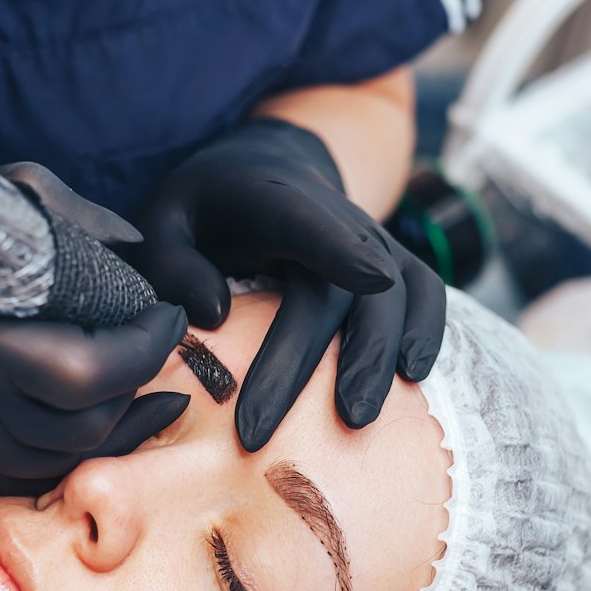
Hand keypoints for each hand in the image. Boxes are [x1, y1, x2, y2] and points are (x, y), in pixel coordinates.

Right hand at [0, 212, 189, 494]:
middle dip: (141, 383)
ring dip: (121, 426)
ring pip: (60, 458)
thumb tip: (124, 243)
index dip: (139, 345)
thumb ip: (28, 214)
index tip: (161, 311)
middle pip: (80, 422)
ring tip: (157, 387)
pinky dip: (75, 453)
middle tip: (164, 342)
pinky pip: (23, 477)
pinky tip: (106, 427)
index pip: (76, 368)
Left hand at [129, 118, 446, 450]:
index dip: (342, 248)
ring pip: (392, 297)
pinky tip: (413, 375)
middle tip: (330, 418)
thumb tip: (215, 315)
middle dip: (339, 357)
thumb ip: (174, 266)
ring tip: (359, 418)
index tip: (371, 280)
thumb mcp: (163, 223)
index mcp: (271, 200)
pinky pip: (424, 293)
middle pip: (342, 290)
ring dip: (380, 358)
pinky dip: (426, 330)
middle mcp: (333, 217)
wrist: (259, 172)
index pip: (310, 222)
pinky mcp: (392, 262)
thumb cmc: (204, 211)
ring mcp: (370, 239)